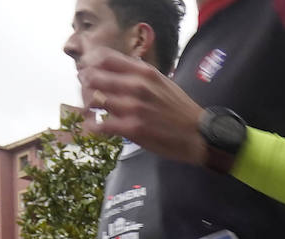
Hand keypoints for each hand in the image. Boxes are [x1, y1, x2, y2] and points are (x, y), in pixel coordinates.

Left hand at [77, 48, 209, 165]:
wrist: (199, 134)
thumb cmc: (180, 109)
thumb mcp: (162, 80)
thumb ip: (140, 72)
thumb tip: (121, 64)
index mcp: (143, 71)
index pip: (103, 57)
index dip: (90, 64)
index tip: (88, 72)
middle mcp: (136, 85)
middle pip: (93, 77)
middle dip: (85, 86)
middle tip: (86, 94)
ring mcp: (133, 107)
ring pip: (94, 100)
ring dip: (87, 106)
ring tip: (90, 112)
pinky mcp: (132, 129)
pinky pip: (101, 125)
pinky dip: (93, 127)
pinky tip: (94, 128)